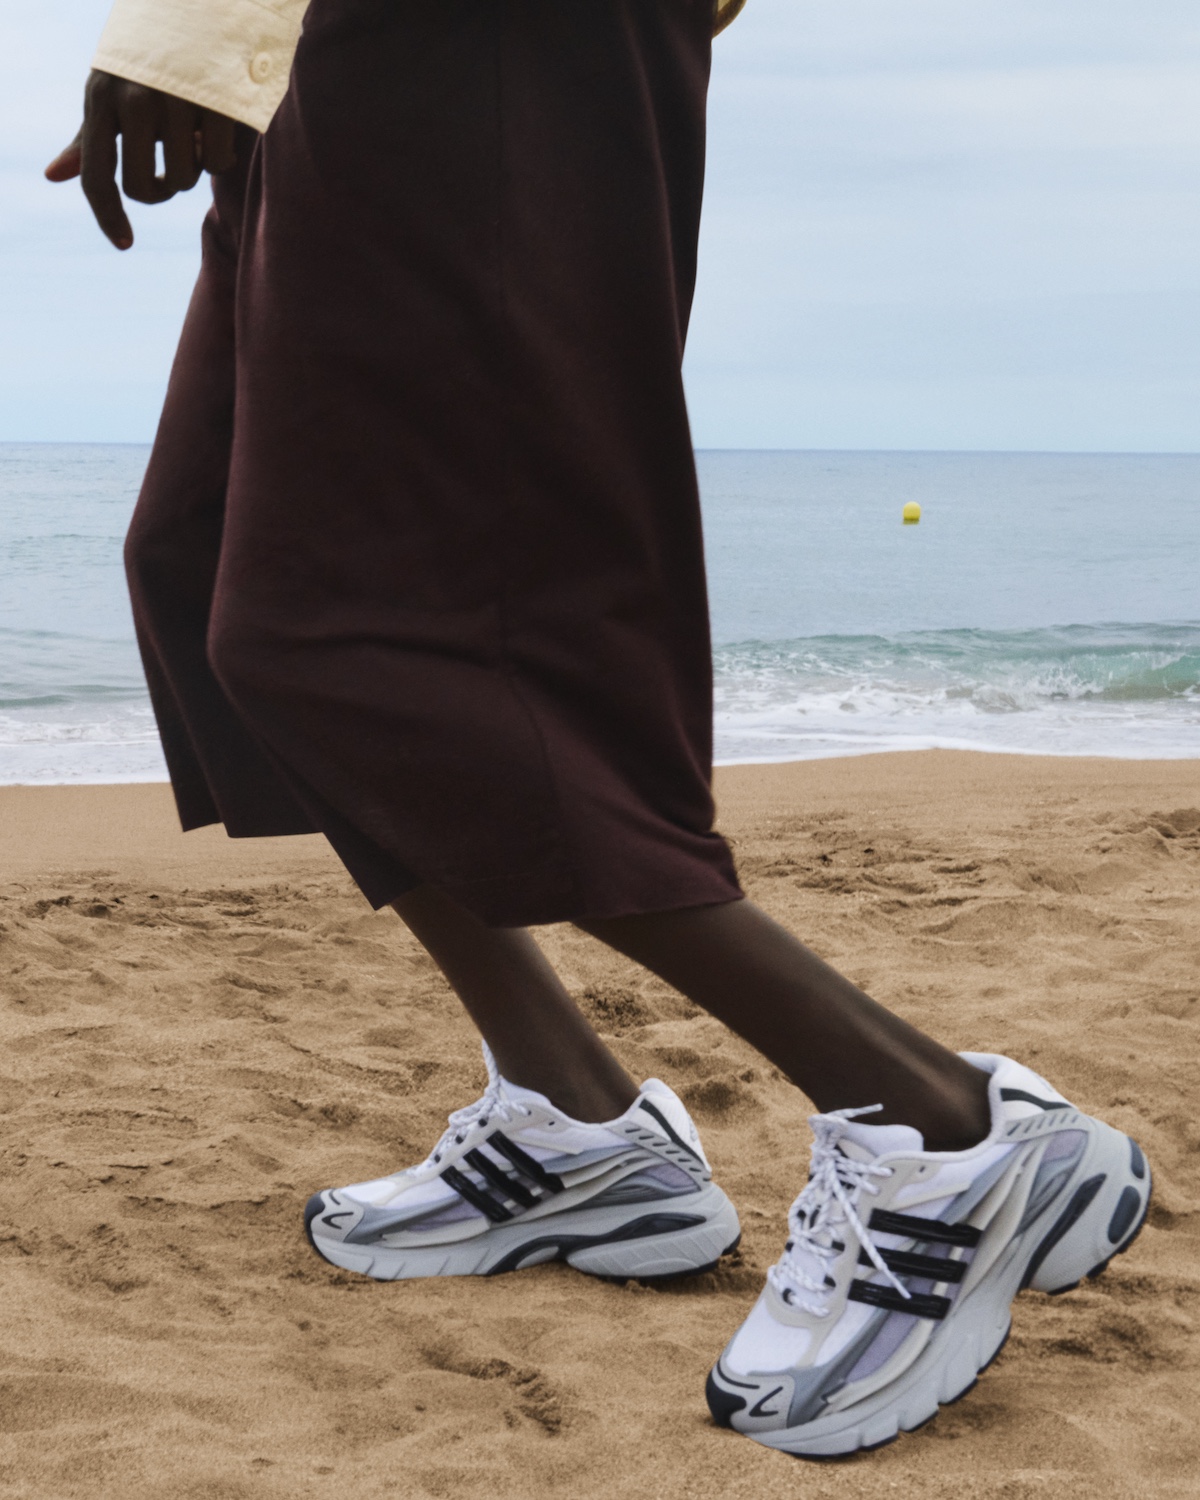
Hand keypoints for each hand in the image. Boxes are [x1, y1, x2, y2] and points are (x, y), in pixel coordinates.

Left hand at [45, 70, 237, 250]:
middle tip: (170, 172)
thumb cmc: (148, 63)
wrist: (199, 14)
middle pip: (141, 186)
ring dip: (195, 171)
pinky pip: (217, 163)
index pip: (96, 175)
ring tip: (196, 137)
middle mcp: (133, 98)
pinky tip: (219, 133)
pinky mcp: (214, 103)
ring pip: (184, 178)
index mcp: (101, 97)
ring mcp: (175, 99)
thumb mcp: (111, 92)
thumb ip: (89, 138)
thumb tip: (54, 176)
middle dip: (160, 191)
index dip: (108, 215)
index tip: (124, 243)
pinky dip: (221, 160)